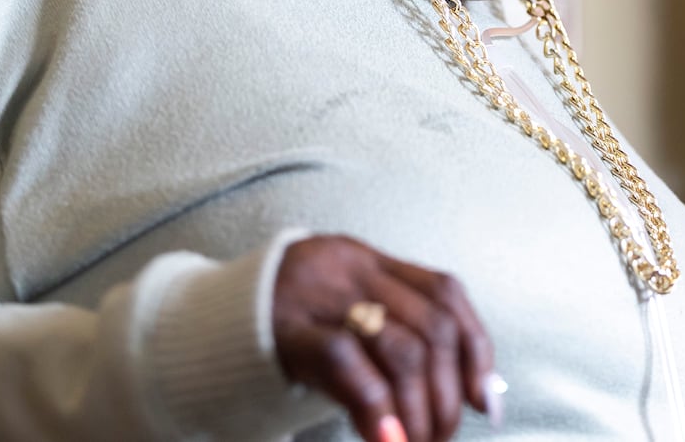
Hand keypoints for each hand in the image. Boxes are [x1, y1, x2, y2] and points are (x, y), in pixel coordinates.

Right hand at [273, 235, 497, 441]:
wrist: (200, 327)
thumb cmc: (282, 333)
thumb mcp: (340, 319)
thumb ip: (395, 339)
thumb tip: (474, 393)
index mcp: (366, 260)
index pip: (446, 293)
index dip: (476, 349)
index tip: (484, 402)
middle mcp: (348, 268)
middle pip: (431, 327)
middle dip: (446, 394)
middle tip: (439, 437)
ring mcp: (317, 296)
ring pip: (400, 350)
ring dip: (419, 412)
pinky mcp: (286, 330)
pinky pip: (347, 364)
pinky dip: (377, 409)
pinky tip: (386, 440)